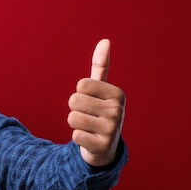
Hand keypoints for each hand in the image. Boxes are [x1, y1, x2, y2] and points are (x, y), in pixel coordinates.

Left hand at [67, 39, 125, 166]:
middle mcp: (118, 110)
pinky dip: (77, 139)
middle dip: (75, 110)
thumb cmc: (99, 114)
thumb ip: (100, 67)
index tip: (91, 104)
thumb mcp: (101, 91)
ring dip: (75, 125)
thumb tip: (104, 41)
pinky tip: (88, 140)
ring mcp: (112, 129)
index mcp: (118, 94)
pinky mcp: (102, 147)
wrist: (104, 149)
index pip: (81, 85)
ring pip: (72, 118)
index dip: (80, 94)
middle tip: (88, 118)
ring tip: (88, 128)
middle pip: (74, 101)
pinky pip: (75, 136)